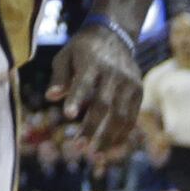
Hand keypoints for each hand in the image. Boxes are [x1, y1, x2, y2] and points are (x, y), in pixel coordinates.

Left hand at [57, 21, 141, 161]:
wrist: (115, 35)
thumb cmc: (82, 50)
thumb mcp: (65, 56)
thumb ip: (58, 77)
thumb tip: (50, 97)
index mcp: (92, 62)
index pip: (84, 82)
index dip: (77, 99)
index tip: (67, 115)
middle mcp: (114, 73)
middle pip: (104, 104)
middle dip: (91, 127)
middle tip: (78, 147)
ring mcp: (129, 83)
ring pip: (121, 115)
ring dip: (108, 137)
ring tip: (94, 154)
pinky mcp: (138, 91)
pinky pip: (132, 117)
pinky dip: (122, 134)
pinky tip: (110, 147)